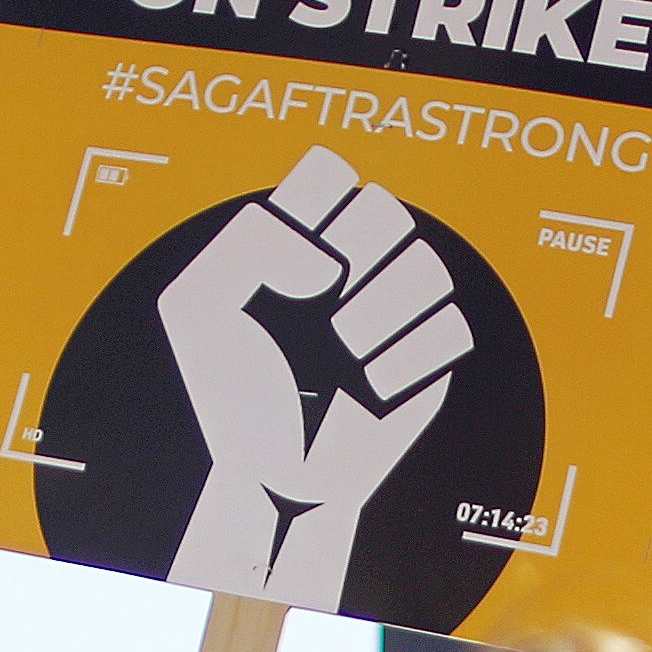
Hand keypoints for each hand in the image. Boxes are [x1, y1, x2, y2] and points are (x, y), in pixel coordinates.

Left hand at [159, 148, 473, 608]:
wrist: (266, 477)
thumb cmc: (229, 396)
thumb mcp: (199, 306)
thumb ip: (248, 247)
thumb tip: (326, 265)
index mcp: (297, 243)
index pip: (331, 174)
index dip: (318, 200)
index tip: (290, 250)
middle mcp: (350, 271)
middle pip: (388, 211)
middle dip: (356, 255)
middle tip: (322, 305)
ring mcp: (391, 317)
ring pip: (428, 268)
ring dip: (382, 311)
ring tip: (344, 351)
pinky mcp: (425, 364)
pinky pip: (452, 329)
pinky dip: (412, 357)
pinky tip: (371, 387)